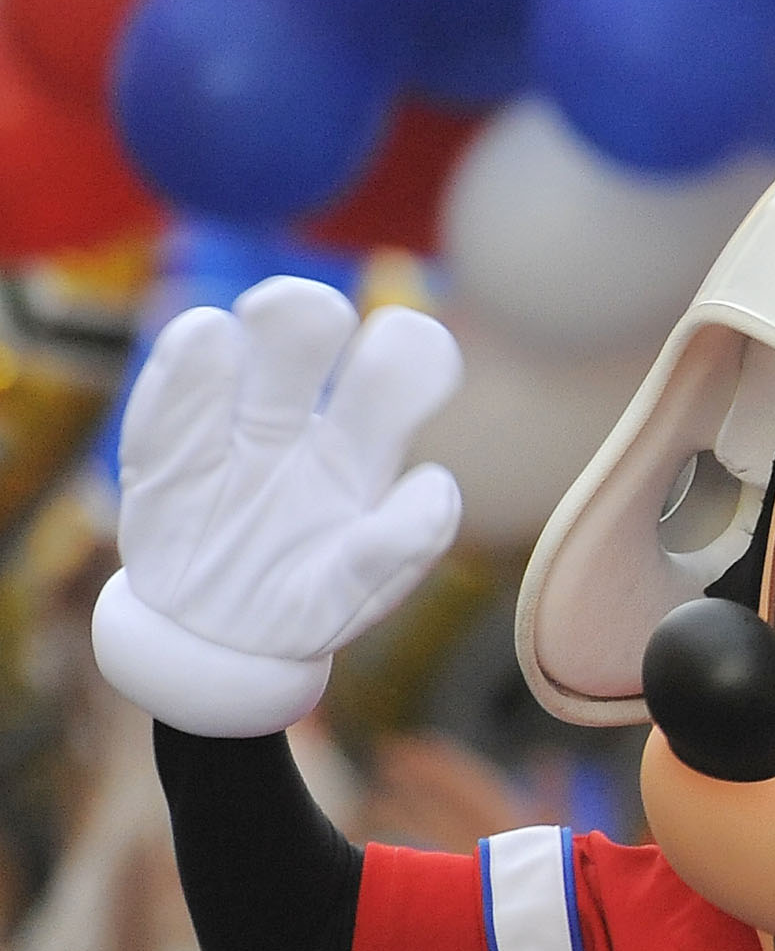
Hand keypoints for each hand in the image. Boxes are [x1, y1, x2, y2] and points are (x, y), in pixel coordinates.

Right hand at [92, 278, 463, 737]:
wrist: (217, 643)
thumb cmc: (304, 601)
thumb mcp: (357, 590)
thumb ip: (401, 543)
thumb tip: (438, 486)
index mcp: (362, 442)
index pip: (401, 362)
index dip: (410, 345)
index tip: (403, 341)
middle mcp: (297, 417)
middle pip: (308, 326)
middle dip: (305, 307)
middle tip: (314, 322)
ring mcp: (224, 429)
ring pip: (227, 343)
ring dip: (226, 333)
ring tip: (221, 339)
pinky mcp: (160, 452)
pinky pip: (165, 400)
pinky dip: (180, 375)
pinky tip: (198, 353)